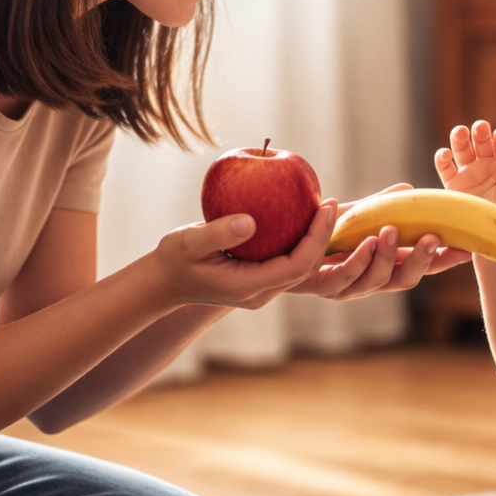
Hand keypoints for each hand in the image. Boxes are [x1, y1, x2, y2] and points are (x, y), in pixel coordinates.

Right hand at [149, 200, 337, 310]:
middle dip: (323, 236)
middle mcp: (260, 293)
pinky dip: (299, 240)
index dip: (317, 237)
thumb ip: (217, 233)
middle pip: (305, 268)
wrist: (165, 281)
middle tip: (330, 202)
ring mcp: (261, 289)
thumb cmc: (173, 259)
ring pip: (300, 267)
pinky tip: (301, 213)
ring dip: (315, 239)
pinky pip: (287, 261)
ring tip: (322, 207)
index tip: (325, 207)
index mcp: (248, 286)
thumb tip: (250, 221)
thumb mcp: (188, 242)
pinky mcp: (259, 280)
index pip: (296, 265)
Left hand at [290, 182, 469, 299]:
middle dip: (422, 260)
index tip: (467, 250)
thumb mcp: (355, 214)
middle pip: (404, 280)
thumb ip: (382, 206)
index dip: (443, 261)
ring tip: (392, 230)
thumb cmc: (317, 227)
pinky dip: (356, 258)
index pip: (419, 267)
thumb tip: (410, 190)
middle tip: (435, 237)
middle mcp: (366, 282)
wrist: (275, 240)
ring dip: (387, 256)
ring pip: (375, 281)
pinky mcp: (318, 286)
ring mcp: (343, 288)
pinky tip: (364, 239)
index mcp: (381, 266)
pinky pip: (343, 278)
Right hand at [434, 120, 495, 225]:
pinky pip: (444, 168)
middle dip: (480, 132)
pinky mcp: (454, 185)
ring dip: (459, 138)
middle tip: (480, 128)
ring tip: (460, 132)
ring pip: (461, 149)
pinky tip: (445, 154)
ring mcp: (469, 174)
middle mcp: (486, 165)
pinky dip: (442, 158)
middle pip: (480, 141)